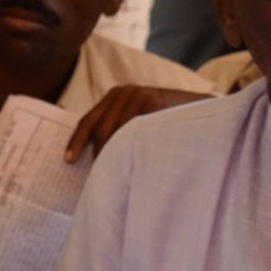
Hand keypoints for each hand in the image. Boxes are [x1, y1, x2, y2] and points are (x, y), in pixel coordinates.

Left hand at [65, 86, 210, 161]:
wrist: (202, 109)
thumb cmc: (165, 122)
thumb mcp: (138, 123)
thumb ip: (119, 132)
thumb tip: (95, 160)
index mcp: (113, 98)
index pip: (87, 121)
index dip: (76, 141)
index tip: (68, 160)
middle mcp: (121, 93)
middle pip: (98, 128)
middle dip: (97, 154)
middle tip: (96, 177)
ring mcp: (136, 94)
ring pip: (114, 131)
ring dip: (112, 154)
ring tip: (113, 175)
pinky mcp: (152, 99)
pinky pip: (133, 128)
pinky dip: (129, 146)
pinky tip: (130, 160)